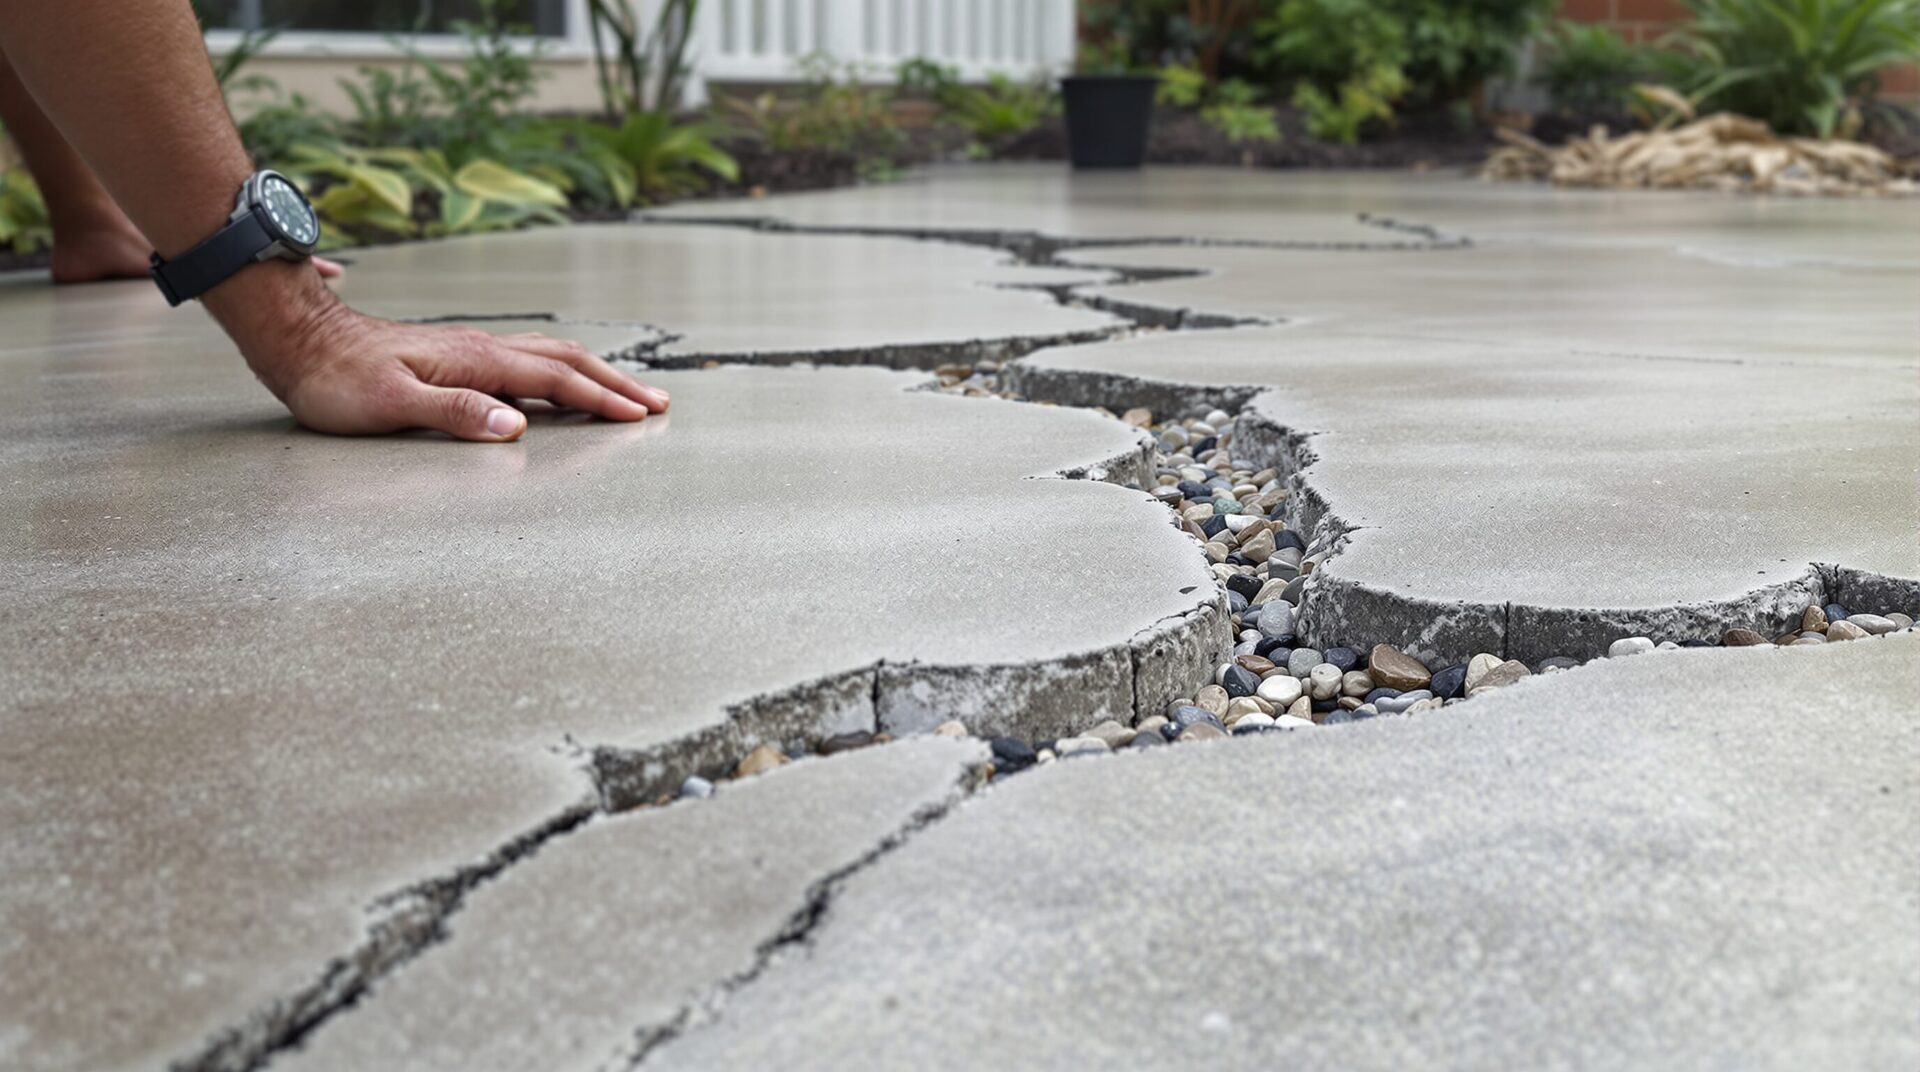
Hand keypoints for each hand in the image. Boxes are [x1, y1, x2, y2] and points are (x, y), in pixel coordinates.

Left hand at [203, 261, 668, 440]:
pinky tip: (560, 384)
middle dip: (615, 384)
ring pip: (549, 356)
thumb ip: (455, 414)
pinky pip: (527, 359)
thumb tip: (516, 426)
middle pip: (566, 361)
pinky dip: (562, 372)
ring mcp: (469, 349)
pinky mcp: (455, 355)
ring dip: (593, 374)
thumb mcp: (391, 406)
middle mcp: (481, 348)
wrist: (298, 338)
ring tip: (625, 393)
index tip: (642, 416)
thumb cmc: (335, 380)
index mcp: (476, 361)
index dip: (602, 401)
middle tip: (658, 403)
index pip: (556, 381)